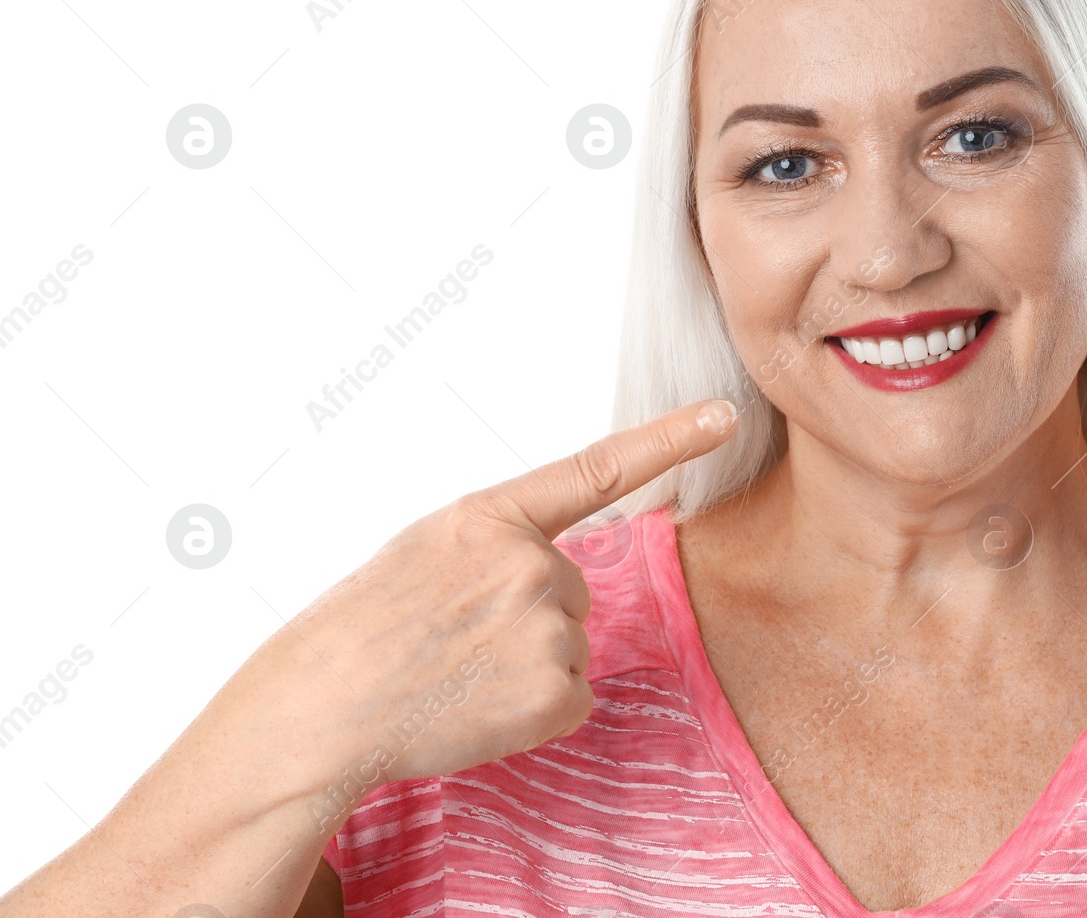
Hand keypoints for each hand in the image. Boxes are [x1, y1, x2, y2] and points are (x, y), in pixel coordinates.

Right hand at [258, 398, 738, 809]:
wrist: (322, 707)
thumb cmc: (365, 628)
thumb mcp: (427, 548)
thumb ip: (501, 542)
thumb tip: (556, 572)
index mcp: (492, 516)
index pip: (597, 468)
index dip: (669, 439)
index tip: (722, 415)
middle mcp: (529, 562)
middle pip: (574, 589)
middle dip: (529, 617)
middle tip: (457, 641)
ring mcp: (545, 626)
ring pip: (572, 645)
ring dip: (528, 666)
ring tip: (457, 674)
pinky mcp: (555, 690)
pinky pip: (572, 697)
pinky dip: (535, 712)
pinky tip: (479, 708)